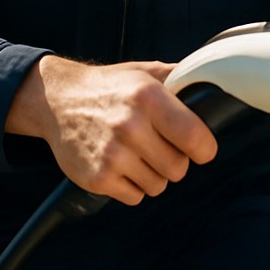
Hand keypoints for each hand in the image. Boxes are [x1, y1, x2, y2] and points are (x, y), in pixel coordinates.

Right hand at [5, 56, 217, 205]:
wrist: (57, 100)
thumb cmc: (108, 86)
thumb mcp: (143, 72)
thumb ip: (179, 77)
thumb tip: (212, 80)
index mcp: (147, 97)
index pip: (196, 138)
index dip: (204, 148)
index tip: (200, 148)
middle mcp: (130, 126)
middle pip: (179, 169)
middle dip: (174, 160)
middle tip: (157, 145)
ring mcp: (112, 155)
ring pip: (158, 186)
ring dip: (152, 174)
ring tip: (135, 152)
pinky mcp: (98, 178)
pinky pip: (135, 197)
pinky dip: (131, 185)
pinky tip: (119, 163)